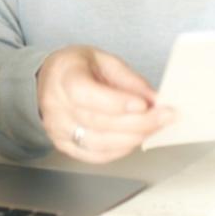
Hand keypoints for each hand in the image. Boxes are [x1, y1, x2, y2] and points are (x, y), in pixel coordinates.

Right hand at [37, 46, 174, 163]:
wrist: (50, 81)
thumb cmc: (76, 67)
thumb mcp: (102, 60)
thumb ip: (128, 79)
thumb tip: (154, 99)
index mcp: (64, 77)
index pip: (86, 94)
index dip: (116, 102)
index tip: (143, 104)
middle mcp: (56, 106)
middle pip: (98, 122)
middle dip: (137, 122)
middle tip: (164, 117)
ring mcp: (59, 129)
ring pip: (99, 143)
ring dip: (133, 137)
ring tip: (155, 128)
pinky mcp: (65, 145)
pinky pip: (96, 155)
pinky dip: (120, 149)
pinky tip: (135, 139)